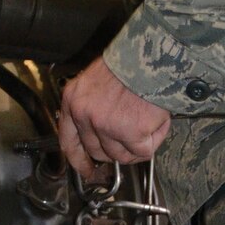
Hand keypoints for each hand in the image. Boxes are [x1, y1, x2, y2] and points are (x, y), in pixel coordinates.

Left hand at [59, 57, 169, 182]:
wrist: (151, 55)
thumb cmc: (129, 62)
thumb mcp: (95, 81)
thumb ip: (92, 107)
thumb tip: (102, 134)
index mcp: (73, 100)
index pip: (68, 141)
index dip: (78, 160)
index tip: (86, 170)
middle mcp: (84, 115)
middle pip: (98, 151)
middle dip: (116, 150)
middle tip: (132, 140)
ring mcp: (106, 126)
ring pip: (121, 155)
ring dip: (137, 145)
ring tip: (148, 122)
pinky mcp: (130, 133)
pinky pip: (143, 150)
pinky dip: (154, 139)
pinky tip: (156, 122)